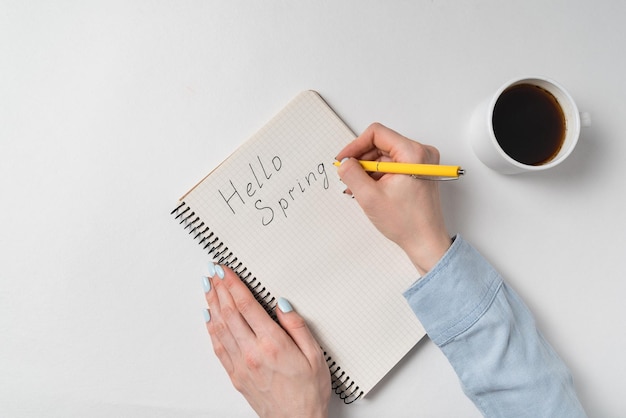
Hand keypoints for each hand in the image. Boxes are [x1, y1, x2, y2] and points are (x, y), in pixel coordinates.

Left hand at [203, 264, 329, 417]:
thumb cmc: (309, 393)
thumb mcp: (315, 355)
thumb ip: (297, 326)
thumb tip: (282, 304)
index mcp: (272, 343)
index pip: (246, 305)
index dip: (233, 284)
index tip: (225, 270)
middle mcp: (252, 352)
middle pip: (229, 312)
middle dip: (219, 288)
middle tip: (212, 272)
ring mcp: (241, 365)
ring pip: (220, 327)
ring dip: (212, 304)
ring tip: (207, 287)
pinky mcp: (236, 376)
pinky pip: (218, 347)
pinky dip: (211, 328)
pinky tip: (209, 318)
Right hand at [336, 123, 450, 274]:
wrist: (425, 242)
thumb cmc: (407, 223)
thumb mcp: (370, 197)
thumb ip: (352, 174)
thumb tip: (344, 162)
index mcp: (413, 153)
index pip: (376, 134)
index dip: (355, 146)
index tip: (344, 159)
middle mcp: (421, 153)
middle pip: (381, 144)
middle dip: (361, 160)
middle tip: (348, 177)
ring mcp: (421, 162)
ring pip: (385, 155)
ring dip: (368, 169)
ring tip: (357, 188)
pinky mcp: (419, 171)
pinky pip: (393, 165)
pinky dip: (378, 175)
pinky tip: (369, 189)